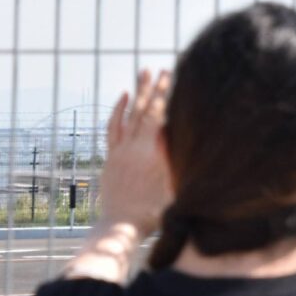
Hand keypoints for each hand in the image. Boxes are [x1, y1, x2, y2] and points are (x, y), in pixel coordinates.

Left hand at [62, 69, 171, 282]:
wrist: (120, 227)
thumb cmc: (153, 212)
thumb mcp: (173, 185)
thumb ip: (176, 159)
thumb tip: (184, 133)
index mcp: (152, 153)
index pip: (159, 116)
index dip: (165, 95)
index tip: (171, 75)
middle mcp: (134, 148)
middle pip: (145, 111)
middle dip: (154, 88)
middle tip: (160, 69)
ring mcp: (120, 151)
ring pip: (129, 115)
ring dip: (137, 92)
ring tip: (142, 73)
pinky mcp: (111, 157)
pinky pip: (113, 128)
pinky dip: (118, 111)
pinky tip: (124, 97)